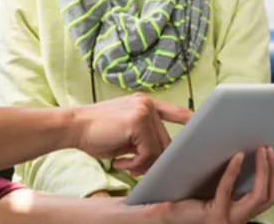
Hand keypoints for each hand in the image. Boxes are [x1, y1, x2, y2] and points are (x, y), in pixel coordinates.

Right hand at [70, 93, 192, 175]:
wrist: (73, 126)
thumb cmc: (94, 132)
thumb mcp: (124, 134)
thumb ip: (143, 138)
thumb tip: (158, 158)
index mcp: (144, 104)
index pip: (174, 111)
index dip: (189, 120)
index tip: (200, 126)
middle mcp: (147, 104)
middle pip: (166, 140)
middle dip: (155, 160)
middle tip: (137, 169)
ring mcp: (144, 111)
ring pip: (159, 148)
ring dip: (143, 164)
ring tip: (125, 166)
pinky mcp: (138, 121)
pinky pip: (148, 152)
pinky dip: (136, 164)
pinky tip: (120, 164)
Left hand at [157, 146, 273, 223]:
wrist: (164, 215)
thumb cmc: (185, 199)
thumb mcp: (212, 187)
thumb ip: (228, 178)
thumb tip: (241, 150)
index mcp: (240, 211)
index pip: (268, 196)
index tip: (272, 153)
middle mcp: (238, 218)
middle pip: (269, 197)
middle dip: (273, 170)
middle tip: (269, 149)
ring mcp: (228, 219)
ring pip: (257, 196)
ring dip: (262, 171)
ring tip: (260, 151)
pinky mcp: (215, 215)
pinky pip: (228, 190)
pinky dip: (234, 171)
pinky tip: (236, 156)